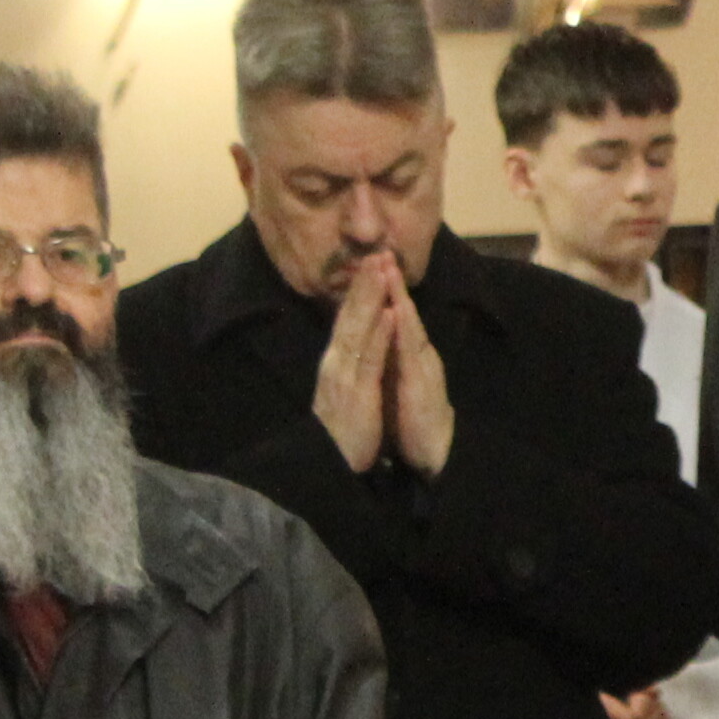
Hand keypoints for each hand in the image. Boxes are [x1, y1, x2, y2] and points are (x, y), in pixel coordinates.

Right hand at [314, 263, 395, 472]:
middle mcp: (336, 363)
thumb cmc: (342, 431)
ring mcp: (344, 375)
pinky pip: (370, 358)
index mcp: (337, 363)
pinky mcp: (356, 392)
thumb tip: (356, 344)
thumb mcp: (345, 391)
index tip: (371, 264)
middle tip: (377, 252)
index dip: (359, 291)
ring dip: (370, 297)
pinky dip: (380, 333)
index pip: (348, 320)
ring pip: (358, 328)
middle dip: (364, 283)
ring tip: (382, 269)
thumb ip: (350, 367)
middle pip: (350, 315)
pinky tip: (390, 313)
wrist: (328, 466)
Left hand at [383, 276, 455, 472]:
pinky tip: (400, 311)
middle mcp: (417, 355)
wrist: (434, 452)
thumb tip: (381, 341)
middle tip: (382, 252)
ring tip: (390, 270)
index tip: (372, 265)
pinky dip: (405, 329)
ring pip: (410, 324)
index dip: (384, 292)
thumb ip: (392, 360)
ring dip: (400, 296)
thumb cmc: (413, 420)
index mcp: (407, 355)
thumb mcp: (398, 383)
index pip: (395, 317)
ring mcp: (422, 366)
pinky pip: (412, 351)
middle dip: (392, 283)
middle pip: (404, 312)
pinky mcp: (422, 382)